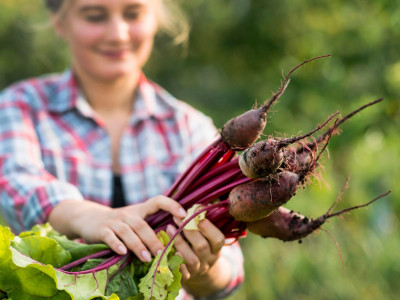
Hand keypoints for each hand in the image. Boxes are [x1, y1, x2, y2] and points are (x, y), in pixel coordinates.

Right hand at [49, 196, 186, 261]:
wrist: (90, 218)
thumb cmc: (121, 223)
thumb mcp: (135, 220)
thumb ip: (151, 227)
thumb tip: (176, 242)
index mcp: (140, 210)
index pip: (158, 201)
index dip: (171, 205)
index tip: (184, 215)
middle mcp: (128, 214)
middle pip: (143, 225)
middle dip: (153, 239)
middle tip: (163, 252)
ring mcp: (114, 221)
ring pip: (128, 232)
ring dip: (138, 245)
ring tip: (148, 258)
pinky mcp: (102, 230)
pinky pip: (110, 237)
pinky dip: (116, 244)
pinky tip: (122, 252)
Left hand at [166, 218, 225, 281]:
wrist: (200, 273)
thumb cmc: (200, 245)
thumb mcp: (207, 236)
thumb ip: (203, 222)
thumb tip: (199, 205)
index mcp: (216, 248)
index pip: (218, 239)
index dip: (208, 227)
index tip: (195, 214)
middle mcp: (209, 260)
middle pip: (202, 247)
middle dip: (189, 231)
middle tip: (177, 217)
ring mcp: (198, 270)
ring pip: (191, 259)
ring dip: (179, 243)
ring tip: (168, 228)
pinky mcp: (186, 278)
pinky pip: (180, 272)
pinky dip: (173, 261)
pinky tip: (165, 249)